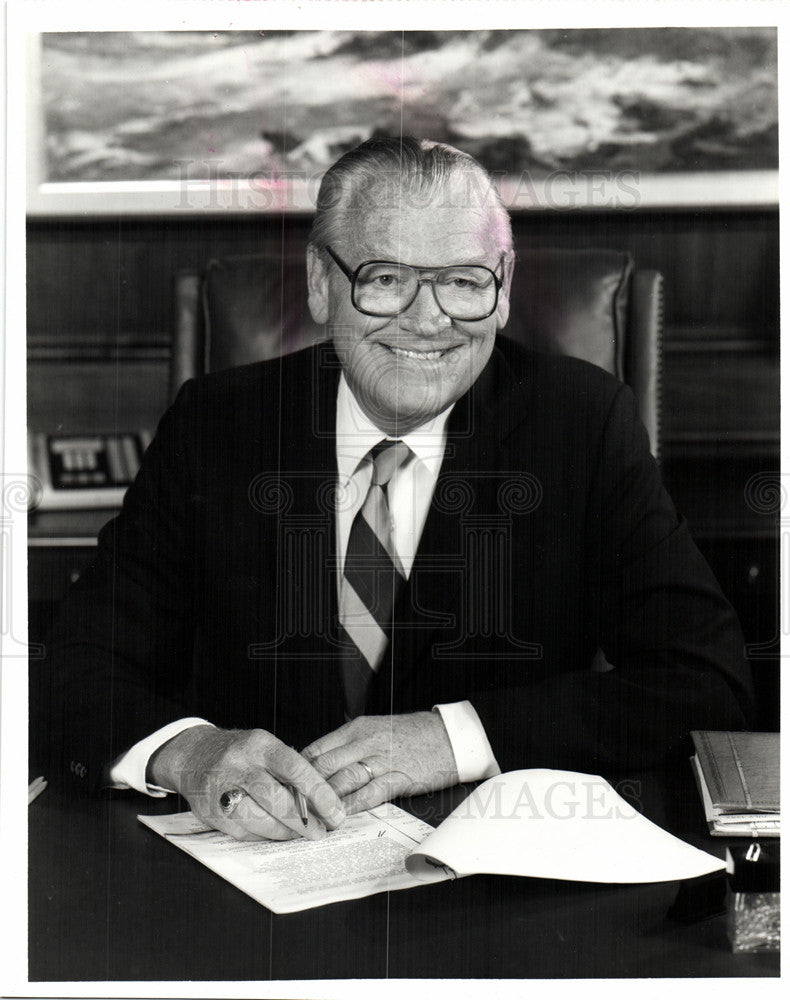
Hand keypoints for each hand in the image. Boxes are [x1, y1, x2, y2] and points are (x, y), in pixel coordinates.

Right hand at [147, 725, 345, 840]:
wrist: (193, 755)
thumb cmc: (240, 754)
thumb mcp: (265, 748)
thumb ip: (289, 770)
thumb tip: (324, 801)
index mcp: (259, 745)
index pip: (294, 767)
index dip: (318, 791)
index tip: (335, 811)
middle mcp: (238, 764)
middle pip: (275, 797)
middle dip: (303, 820)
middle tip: (322, 831)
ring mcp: (220, 789)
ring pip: (257, 818)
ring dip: (284, 832)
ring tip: (301, 835)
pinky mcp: (209, 811)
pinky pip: (242, 831)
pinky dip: (263, 836)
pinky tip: (276, 834)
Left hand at [303, 712, 458, 813]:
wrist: (448, 737)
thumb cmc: (410, 736)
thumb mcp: (375, 731)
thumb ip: (349, 746)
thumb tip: (320, 765)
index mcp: (356, 729)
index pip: (316, 749)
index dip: (298, 771)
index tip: (287, 788)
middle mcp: (365, 742)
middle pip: (324, 766)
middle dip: (304, 789)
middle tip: (290, 808)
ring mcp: (382, 760)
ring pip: (342, 780)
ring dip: (323, 801)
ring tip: (310, 818)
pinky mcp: (398, 777)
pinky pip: (369, 794)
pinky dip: (351, 807)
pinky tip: (340, 818)